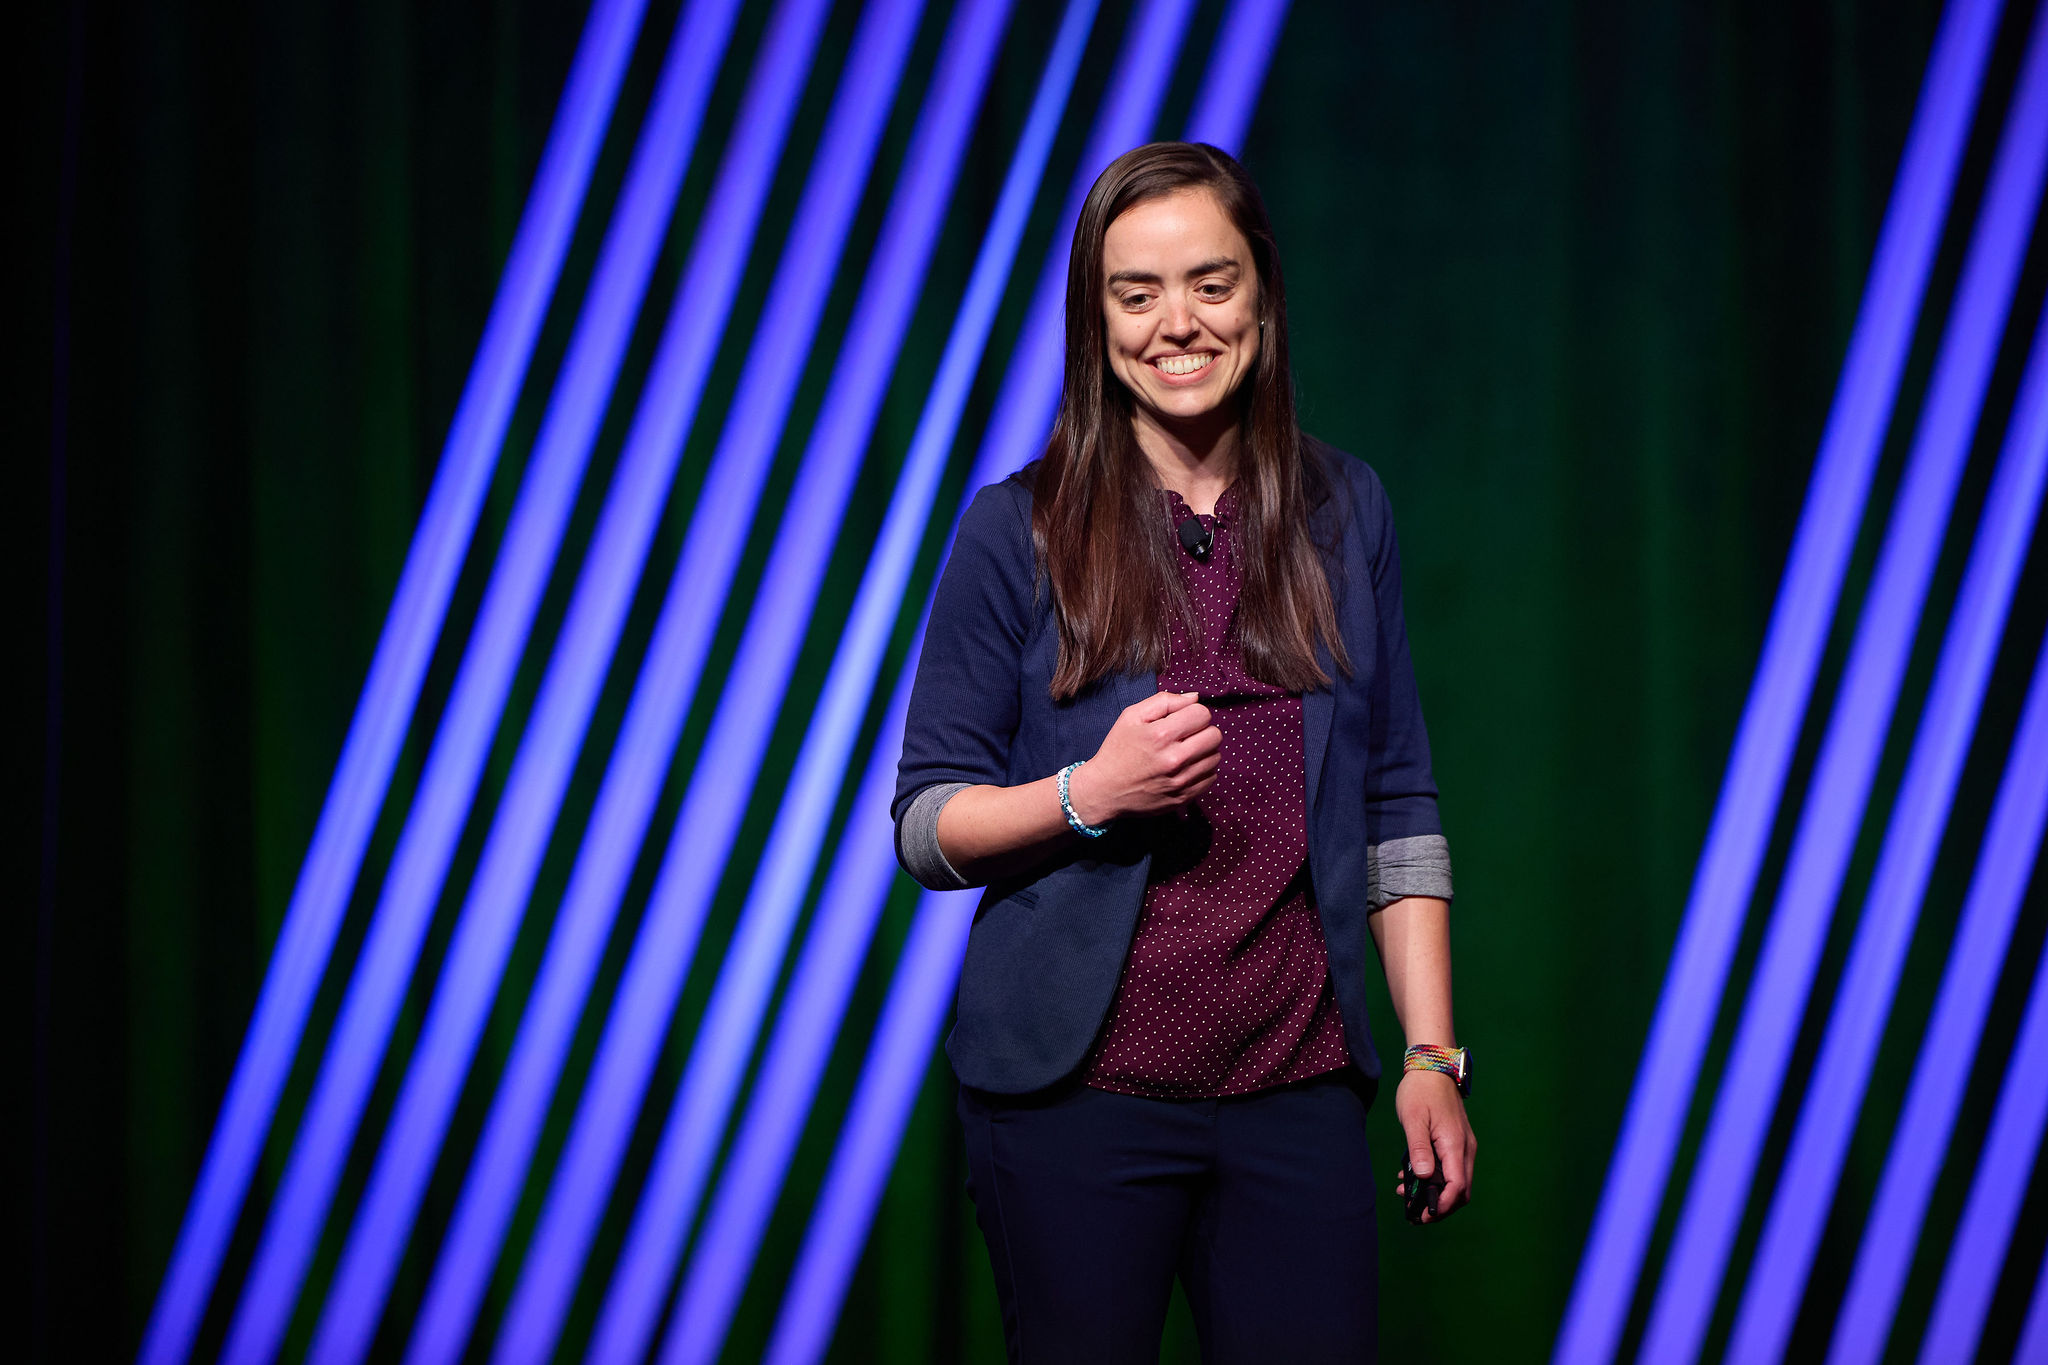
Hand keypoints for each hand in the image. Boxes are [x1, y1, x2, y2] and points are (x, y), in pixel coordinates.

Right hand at [1066, 690, 1220, 823]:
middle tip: (1187, 735)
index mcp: (1161, 735)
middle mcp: (1174, 759)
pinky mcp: (1184, 797)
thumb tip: (1194, 698)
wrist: (1105, 790)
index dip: (1194, 712)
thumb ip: (1164, 701)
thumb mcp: (1131, 716)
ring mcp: (1180, 781)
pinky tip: (1186, 768)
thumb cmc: (1118, 749)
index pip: (1202, 714)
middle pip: (1215, 735)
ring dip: (1204, 751)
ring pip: (1215, 757)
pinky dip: (1202, 770)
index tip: (1182, 719)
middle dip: (1203, 730)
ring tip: (1186, 751)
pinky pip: (1211, 778)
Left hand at [1392, 1069, 1474, 1223]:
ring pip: (1457, 1181)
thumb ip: (1419, 1148)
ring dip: (1436, 1192)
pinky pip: (1452, 1168)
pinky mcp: (1456, 1142)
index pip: (1457, 1186)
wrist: (1433, 1066)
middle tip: (1414, 1211)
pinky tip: (1412, 1176)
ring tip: (1406, 1193)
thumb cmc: (1421, 1090)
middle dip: (1440, 1205)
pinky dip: (1436, 1179)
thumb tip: (1423, 1176)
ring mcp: (1463, 1145)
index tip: (1423, 1214)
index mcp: (1455, 1144)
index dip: (1442, 1204)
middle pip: (1461, 1190)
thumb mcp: (1414, 1118)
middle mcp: (1465, 1148)